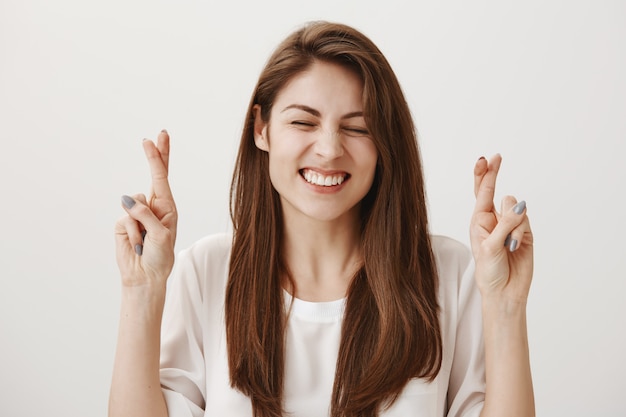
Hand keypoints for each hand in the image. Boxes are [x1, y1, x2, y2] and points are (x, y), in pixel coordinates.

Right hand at [114, 130, 177, 287]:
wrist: (145, 276)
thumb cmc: (159, 256)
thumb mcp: (160, 235)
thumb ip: (146, 215)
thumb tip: (127, 199)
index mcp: (167, 207)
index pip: (163, 177)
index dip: (159, 157)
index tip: (158, 137)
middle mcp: (153, 206)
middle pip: (152, 176)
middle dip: (153, 157)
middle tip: (153, 137)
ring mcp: (136, 214)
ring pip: (134, 204)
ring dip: (141, 225)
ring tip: (146, 242)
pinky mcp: (122, 224)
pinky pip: (124, 219)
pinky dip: (132, 234)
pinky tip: (136, 245)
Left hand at [470, 154, 532, 302]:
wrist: (505, 292)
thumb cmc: (489, 272)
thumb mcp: (489, 248)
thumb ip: (503, 225)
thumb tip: (519, 205)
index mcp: (478, 221)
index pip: (481, 193)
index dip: (484, 174)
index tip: (486, 158)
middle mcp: (493, 220)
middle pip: (496, 191)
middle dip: (494, 175)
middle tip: (497, 157)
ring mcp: (510, 225)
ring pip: (515, 207)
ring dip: (512, 223)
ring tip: (508, 244)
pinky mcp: (525, 232)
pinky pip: (525, 221)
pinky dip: (521, 232)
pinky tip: (516, 246)